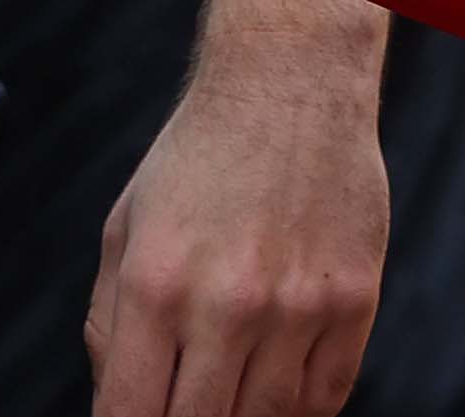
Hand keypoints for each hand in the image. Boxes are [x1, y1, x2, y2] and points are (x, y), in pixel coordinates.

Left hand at [89, 42, 386, 416]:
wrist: (290, 81)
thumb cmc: (198, 158)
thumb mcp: (125, 230)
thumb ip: (109, 326)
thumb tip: (116, 406)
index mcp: (156, 285)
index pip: (130, 416)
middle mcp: (228, 303)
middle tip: (186, 401)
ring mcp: (299, 305)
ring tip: (229, 394)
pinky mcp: (355, 300)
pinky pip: (327, 397)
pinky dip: (299, 409)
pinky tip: (277, 383)